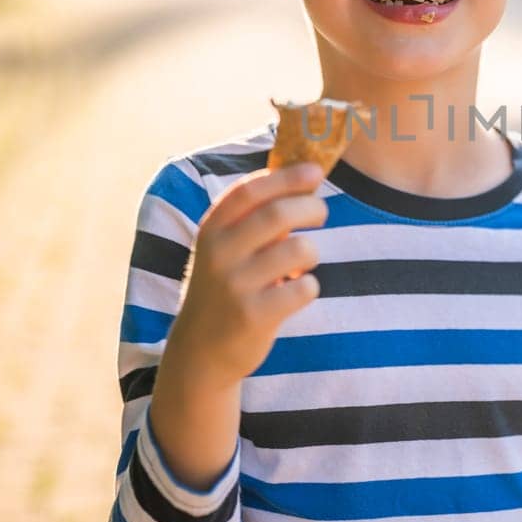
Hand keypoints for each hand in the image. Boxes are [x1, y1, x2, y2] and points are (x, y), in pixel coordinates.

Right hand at [163, 161, 327, 389]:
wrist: (200, 351)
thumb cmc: (225, 287)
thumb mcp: (225, 248)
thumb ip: (253, 217)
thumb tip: (303, 177)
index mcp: (212, 230)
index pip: (250, 190)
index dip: (286, 177)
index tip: (315, 171)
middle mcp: (219, 254)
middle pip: (279, 214)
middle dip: (311, 207)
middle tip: (320, 213)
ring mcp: (235, 285)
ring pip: (299, 250)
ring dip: (312, 251)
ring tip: (302, 262)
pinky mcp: (254, 316)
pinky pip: (304, 288)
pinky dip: (309, 286)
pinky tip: (296, 291)